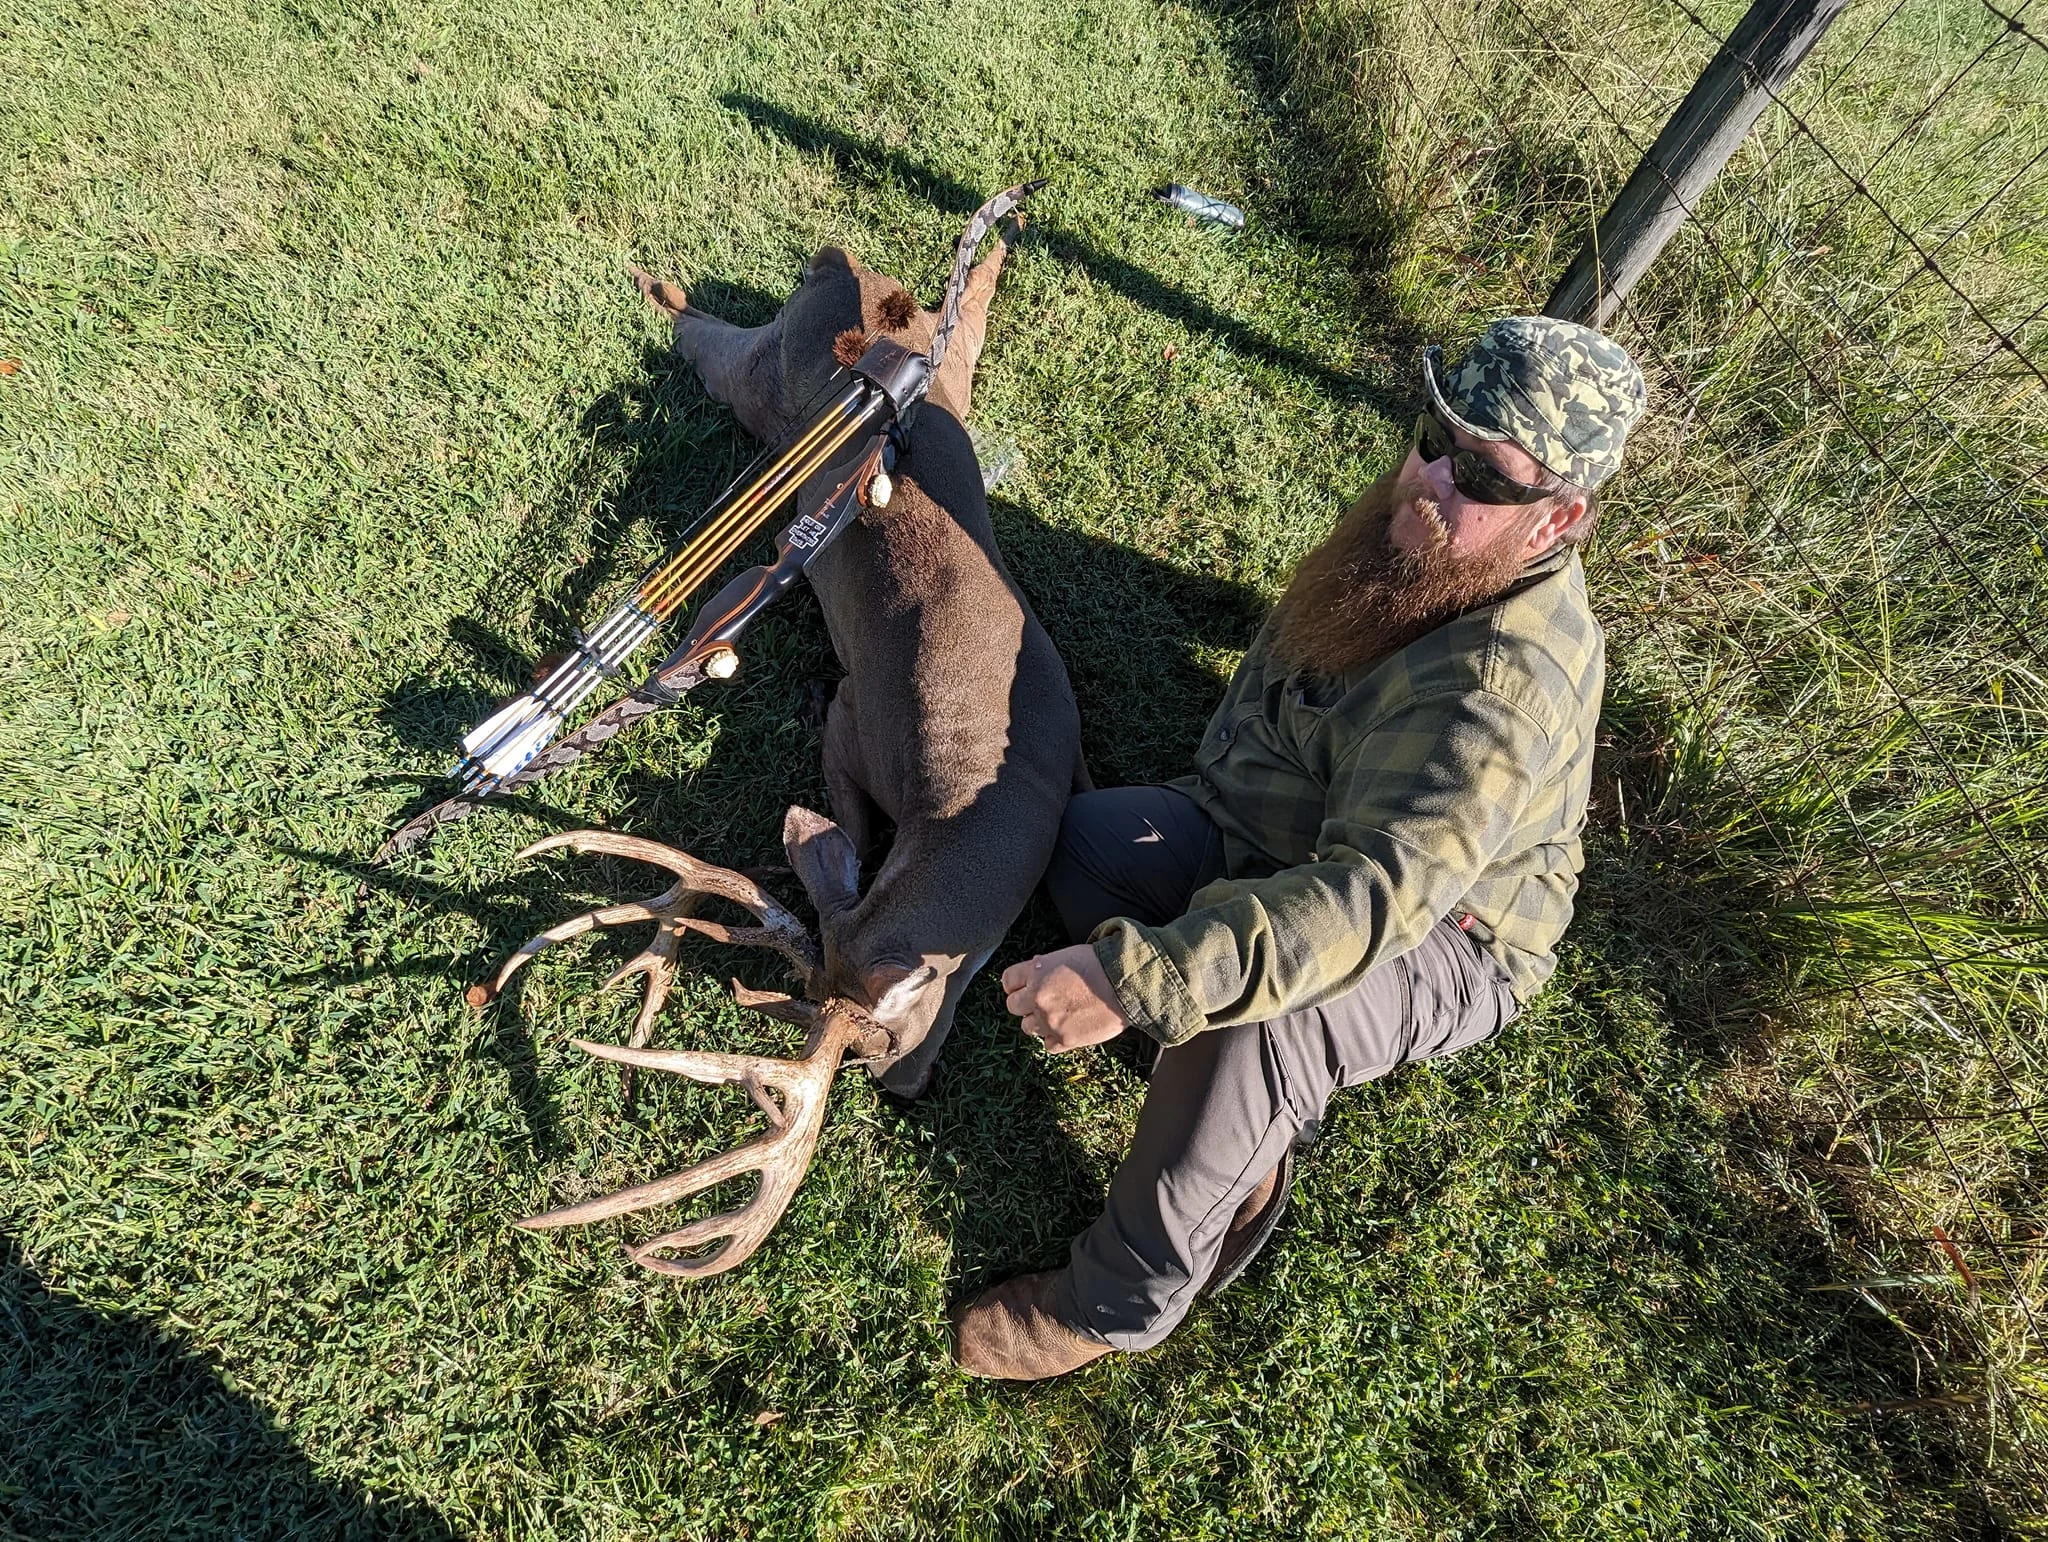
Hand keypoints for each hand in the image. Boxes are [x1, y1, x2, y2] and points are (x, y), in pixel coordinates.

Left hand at [1002, 944, 1127, 1052]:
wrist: (1127, 985)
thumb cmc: (1102, 965)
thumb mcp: (1067, 955)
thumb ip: (1046, 966)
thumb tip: (1036, 969)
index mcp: (1037, 972)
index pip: (1008, 980)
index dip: (1014, 984)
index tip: (1020, 987)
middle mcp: (1038, 997)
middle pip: (1013, 1006)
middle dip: (1024, 1003)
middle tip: (1038, 1001)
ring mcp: (1049, 1020)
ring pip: (1027, 1027)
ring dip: (1038, 1021)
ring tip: (1055, 1015)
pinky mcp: (1065, 1040)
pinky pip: (1047, 1045)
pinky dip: (1054, 1038)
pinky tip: (1066, 1027)